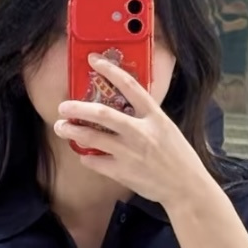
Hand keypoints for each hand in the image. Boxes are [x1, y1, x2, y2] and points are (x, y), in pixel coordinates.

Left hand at [54, 52, 211, 209]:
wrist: (186, 188)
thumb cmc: (178, 157)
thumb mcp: (167, 128)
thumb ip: (145, 117)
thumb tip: (124, 106)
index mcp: (154, 117)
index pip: (130, 86)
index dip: (110, 70)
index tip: (93, 60)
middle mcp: (140, 132)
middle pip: (102, 114)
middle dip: (78, 108)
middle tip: (63, 106)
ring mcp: (130, 153)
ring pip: (92, 138)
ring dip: (73, 131)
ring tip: (60, 127)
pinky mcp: (122, 173)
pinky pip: (95, 162)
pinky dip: (86, 157)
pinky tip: (84, 155)